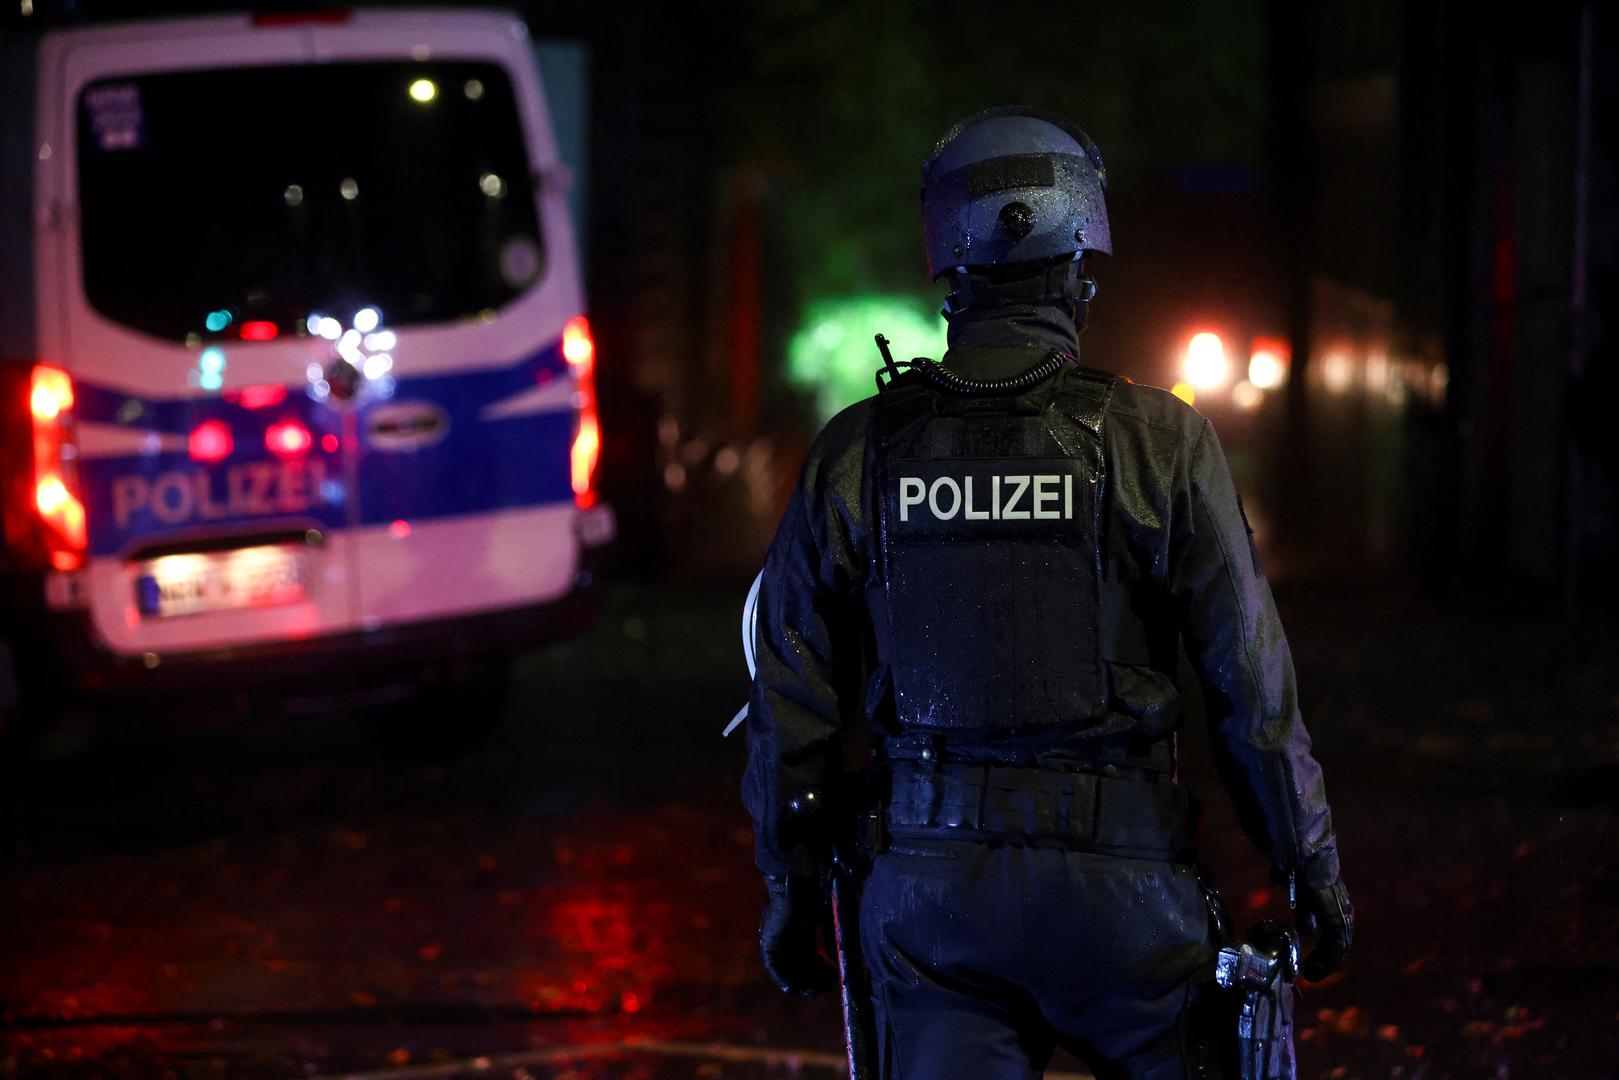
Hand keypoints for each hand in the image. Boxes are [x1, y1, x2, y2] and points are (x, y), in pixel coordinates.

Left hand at [759, 875, 836, 995]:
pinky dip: (783, 980)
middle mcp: (789, 940)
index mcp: (802, 933)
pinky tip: (793, 989)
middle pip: (801, 967)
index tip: (834, 978)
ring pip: (789, 970)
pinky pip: (774, 968)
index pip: (811, 959)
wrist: (798, 886)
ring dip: (802, 982)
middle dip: (814, 979)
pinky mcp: (768, 944)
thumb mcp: (824, 921)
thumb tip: (835, 960)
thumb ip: (828, 940)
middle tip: (828, 987)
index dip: (821, 971)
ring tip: (816, 990)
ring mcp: (778, 942)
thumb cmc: (812, 898)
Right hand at [1296, 878, 1353, 980]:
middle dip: (1325, 961)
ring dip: (1324, 964)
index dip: (1326, 951)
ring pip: (1338, 948)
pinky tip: (1311, 968)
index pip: (1336, 935)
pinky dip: (1324, 961)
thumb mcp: (1303, 899)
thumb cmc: (1302, 874)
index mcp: (1338, 908)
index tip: (1311, 962)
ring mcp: (1342, 917)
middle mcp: (1345, 913)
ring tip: (1310, 974)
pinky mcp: (1336, 921)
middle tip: (1311, 973)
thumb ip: (1306, 915)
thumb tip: (1307, 931)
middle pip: (1339, 944)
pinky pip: (1334, 947)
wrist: (1304, 860)